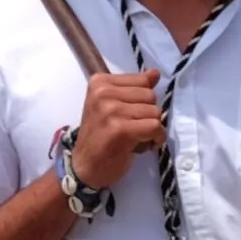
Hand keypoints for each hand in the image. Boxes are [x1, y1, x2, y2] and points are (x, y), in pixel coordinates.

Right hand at [70, 68, 163, 190]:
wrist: (84, 167)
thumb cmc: (101, 136)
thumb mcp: (114, 106)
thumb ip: (134, 88)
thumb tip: (155, 73)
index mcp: (99, 82)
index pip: (143, 81)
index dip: (144, 100)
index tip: (132, 114)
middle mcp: (102, 92)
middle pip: (150, 96)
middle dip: (149, 114)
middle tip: (134, 128)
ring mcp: (110, 110)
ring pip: (155, 111)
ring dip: (152, 128)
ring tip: (135, 137)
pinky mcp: (119, 128)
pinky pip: (154, 126)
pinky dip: (156, 138)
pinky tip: (144, 145)